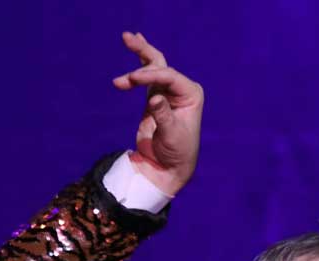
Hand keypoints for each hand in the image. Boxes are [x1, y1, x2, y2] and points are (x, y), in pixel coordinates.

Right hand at [112, 31, 202, 195]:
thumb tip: (154, 99)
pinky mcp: (155, 96)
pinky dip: (138, 64)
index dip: (150, 75)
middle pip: (162, 65)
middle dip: (145, 52)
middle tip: (127, 38)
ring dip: (140, 53)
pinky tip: (134, 45)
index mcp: (192, 95)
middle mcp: (182, 89)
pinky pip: (146, 75)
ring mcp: (168, 91)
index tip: (131, 79)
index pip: (169, 77)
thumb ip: (163, 116)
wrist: (166, 166)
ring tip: (126, 37)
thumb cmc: (175, 152)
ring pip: (154, 65)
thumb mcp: (171, 135)